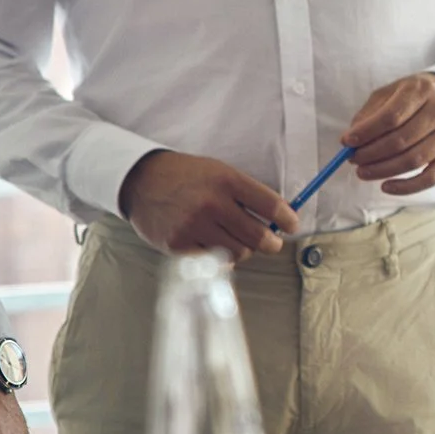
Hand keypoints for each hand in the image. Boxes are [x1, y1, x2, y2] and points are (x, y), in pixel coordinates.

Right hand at [118, 150, 296, 257]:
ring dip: (245, 250)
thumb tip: (278, 216)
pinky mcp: (179, 245)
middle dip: (272, 243)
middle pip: (258, 236)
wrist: (143, 181)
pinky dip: (222, 258)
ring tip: (241, 242)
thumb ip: (247, 193)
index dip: (287, 220)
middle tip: (273, 243)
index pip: (270, 206)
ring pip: (239, 253)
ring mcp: (194, 226)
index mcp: (227, 181)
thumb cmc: (187, 176)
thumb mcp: (220, 172)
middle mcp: (212, 204)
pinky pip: (215, 262)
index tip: (292, 225)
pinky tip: (218, 247)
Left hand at [341, 73, 434, 194]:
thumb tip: (352, 139)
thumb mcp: (393, 92)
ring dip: (383, 170)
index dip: (366, 132)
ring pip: (414, 160)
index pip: (391, 116)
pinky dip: (406, 187)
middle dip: (371, 154)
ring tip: (363, 172)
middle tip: (353, 160)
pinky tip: (386, 186)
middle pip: (401, 140)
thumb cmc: (417, 97)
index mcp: (421, 90)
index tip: (346, 142)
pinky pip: (431, 178)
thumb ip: (371, 113)